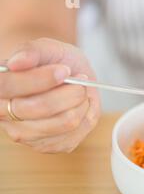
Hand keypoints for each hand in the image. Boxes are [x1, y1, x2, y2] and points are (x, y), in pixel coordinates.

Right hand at [0, 38, 100, 152]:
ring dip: (80, 103)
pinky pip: (76, 133)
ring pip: (63, 122)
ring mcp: (27, 135)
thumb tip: (17, 63)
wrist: (71, 77)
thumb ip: (32, 51)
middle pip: (38, 108)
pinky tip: (80, 106)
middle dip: (69, 92)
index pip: (8, 87)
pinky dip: (86, 116)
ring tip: (80, 91)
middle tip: (80, 80)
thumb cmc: (54, 62)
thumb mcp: (46, 48)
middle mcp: (5, 115)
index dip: (39, 79)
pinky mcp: (51, 145)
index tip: (64, 70)